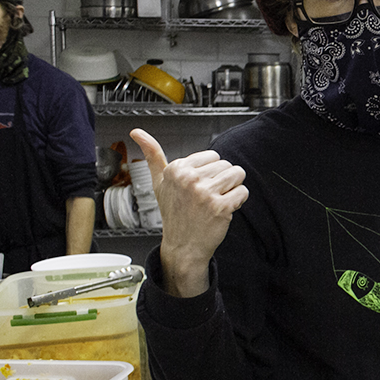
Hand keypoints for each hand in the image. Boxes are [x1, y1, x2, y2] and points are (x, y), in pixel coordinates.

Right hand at [130, 128, 247, 296]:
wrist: (183, 246)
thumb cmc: (173, 213)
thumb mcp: (159, 182)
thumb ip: (152, 155)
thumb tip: (137, 132)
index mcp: (176, 169)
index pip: (213, 156)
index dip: (210, 172)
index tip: (199, 186)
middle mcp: (189, 179)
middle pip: (226, 164)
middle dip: (222, 180)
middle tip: (207, 197)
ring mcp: (205, 193)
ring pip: (237, 174)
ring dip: (232, 188)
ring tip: (217, 200)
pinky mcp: (220, 207)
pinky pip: (243, 191)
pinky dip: (238, 200)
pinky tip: (224, 209)